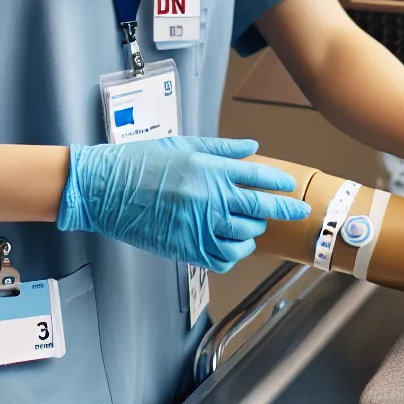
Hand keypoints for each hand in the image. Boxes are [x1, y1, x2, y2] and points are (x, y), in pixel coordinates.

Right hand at [57, 137, 310, 271]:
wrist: (105, 189)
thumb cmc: (140, 162)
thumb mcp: (183, 145)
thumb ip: (221, 149)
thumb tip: (252, 147)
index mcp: (209, 169)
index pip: (258, 176)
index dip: (279, 182)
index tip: (290, 187)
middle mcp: (209, 198)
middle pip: (261, 208)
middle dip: (284, 210)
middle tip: (298, 211)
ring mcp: (198, 225)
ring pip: (245, 236)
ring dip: (253, 232)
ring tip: (250, 226)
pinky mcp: (185, 247)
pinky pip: (223, 258)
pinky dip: (234, 254)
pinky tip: (232, 246)